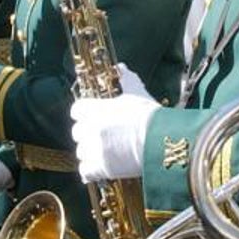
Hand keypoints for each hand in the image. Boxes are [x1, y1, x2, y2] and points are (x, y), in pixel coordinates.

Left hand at [71, 64, 159, 182]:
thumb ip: (126, 80)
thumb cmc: (151, 116)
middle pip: (77, 132)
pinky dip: (91, 170)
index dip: (84, 113)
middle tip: (102, 135)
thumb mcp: (138, 94)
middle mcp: (91, 129)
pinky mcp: (100, 168)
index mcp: (97, 109)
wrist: (161, 141)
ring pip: (81, 152)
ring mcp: (94, 150)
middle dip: (87, 133)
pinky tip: (101, 167)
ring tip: (106, 152)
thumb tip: (121, 68)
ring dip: (90, 152)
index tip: (91, 115)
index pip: (77, 109)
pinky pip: (85, 171)